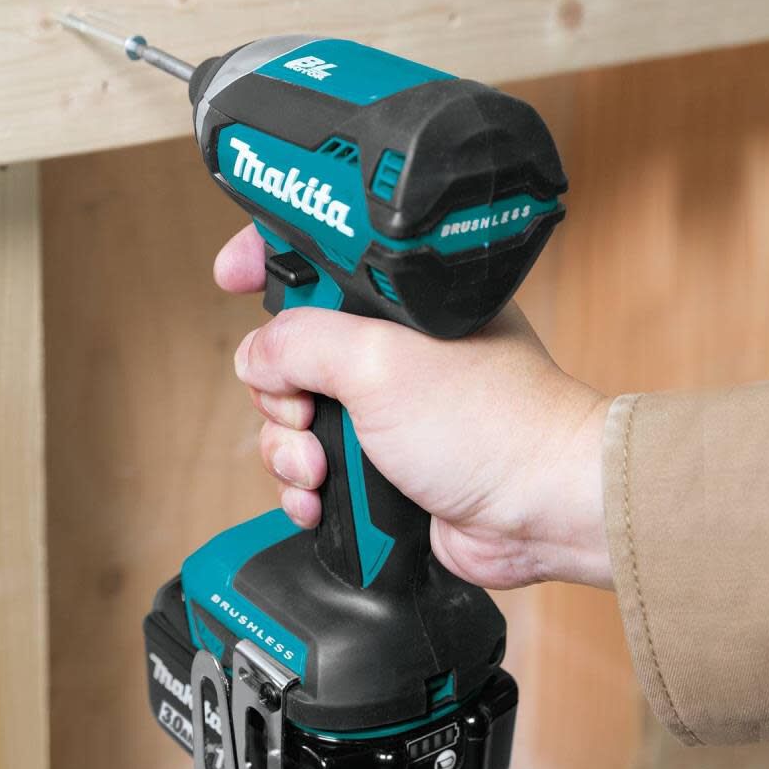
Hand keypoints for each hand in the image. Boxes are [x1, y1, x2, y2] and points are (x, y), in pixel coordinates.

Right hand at [215, 224, 613, 590]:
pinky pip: (310, 466)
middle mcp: (389, 351)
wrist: (536, 511)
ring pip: (291, 417)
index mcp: (397, 303)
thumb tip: (256, 353)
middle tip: (304, 412)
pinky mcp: (378, 462)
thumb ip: (301, 342)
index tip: (231, 276)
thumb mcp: (381, 362)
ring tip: (320, 470)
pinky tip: (318, 501)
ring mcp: (382, 409)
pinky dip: (303, 487)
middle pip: (286, 351)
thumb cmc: (491, 425)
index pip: (315, 257)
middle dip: (277, 392)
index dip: (266, 260)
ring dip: (288, 450)